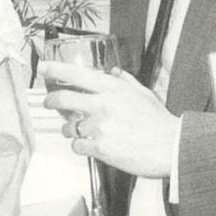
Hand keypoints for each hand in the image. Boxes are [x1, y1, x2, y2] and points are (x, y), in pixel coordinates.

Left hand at [38, 59, 179, 178]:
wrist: (172, 147)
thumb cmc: (160, 122)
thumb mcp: (143, 94)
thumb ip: (125, 81)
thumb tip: (114, 72)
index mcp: (113, 89)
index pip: (76, 74)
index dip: (55, 70)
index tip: (43, 67)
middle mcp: (103, 105)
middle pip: (62, 99)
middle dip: (50, 100)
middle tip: (48, 102)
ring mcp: (100, 126)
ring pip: (68, 126)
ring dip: (70, 129)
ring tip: (80, 131)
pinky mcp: (100, 147)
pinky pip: (77, 145)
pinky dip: (80, 146)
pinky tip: (91, 145)